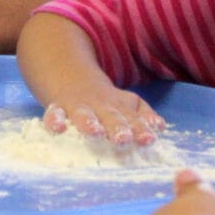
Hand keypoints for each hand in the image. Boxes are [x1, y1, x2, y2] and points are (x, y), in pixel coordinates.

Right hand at [42, 88, 165, 147]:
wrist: (70, 74)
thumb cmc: (104, 100)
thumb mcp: (127, 102)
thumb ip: (143, 114)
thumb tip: (159, 126)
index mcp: (119, 107)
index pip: (132, 119)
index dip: (141, 129)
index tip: (149, 140)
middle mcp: (100, 106)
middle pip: (110, 117)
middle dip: (117, 127)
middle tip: (124, 139)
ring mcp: (78, 106)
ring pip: (84, 114)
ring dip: (89, 123)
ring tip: (94, 133)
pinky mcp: (57, 108)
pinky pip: (54, 113)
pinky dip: (54, 120)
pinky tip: (57, 129)